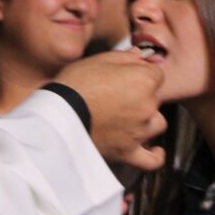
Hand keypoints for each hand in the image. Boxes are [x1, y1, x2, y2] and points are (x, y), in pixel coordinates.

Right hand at [54, 49, 166, 170]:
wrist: (58, 116)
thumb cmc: (76, 84)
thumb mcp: (98, 60)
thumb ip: (124, 57)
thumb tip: (139, 55)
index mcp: (144, 80)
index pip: (156, 74)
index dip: (141, 73)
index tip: (128, 75)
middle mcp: (148, 106)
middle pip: (155, 98)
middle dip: (141, 94)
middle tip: (117, 95)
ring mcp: (140, 131)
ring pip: (156, 124)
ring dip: (146, 120)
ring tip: (127, 117)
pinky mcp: (128, 152)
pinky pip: (152, 159)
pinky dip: (155, 155)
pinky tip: (155, 150)